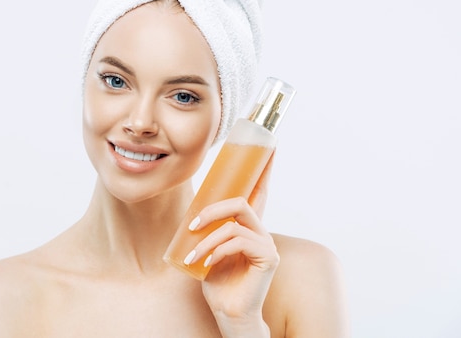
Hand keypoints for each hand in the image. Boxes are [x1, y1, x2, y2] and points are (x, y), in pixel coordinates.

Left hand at [193, 154, 278, 333]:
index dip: (263, 169)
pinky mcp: (267, 257)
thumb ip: (209, 230)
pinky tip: (206, 264)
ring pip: (235, 222)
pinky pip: (238, 240)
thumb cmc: (218, 282)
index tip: (268, 147)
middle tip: (193, 224)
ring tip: (194, 254)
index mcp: (249, 227)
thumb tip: (193, 213)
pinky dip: (216, 250)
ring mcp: (266, 243)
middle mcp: (261, 231)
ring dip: (208, 237)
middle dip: (213, 209)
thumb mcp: (208, 249)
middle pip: (241, 201)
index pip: (259, 191)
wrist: (228, 313)